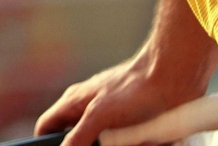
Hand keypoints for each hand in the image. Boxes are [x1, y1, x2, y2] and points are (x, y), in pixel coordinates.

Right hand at [35, 47, 213, 145]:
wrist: (174, 78)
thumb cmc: (133, 87)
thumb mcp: (100, 114)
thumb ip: (77, 135)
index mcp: (74, 104)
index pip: (47, 127)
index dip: (44, 143)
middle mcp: (90, 113)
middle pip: (79, 141)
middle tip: (106, 144)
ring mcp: (113, 122)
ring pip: (108, 145)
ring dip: (122, 145)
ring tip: (135, 139)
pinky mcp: (135, 130)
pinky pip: (130, 144)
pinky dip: (138, 144)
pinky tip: (145, 141)